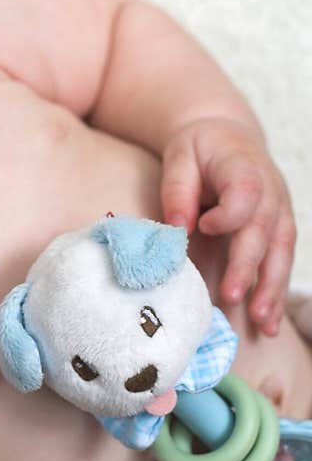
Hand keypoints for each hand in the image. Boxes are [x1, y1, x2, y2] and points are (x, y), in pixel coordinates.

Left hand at [160, 117, 295, 335]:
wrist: (228, 137)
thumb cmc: (200, 148)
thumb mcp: (180, 155)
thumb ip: (178, 188)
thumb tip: (178, 225)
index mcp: (244, 167)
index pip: (245, 194)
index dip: (228, 214)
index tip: (203, 226)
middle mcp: (271, 191)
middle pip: (264, 232)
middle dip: (248, 267)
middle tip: (232, 297)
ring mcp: (279, 212)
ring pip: (280, 253)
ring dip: (271, 289)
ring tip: (261, 322)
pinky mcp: (279, 229)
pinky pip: (281, 262)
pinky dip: (275, 292)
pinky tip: (266, 321)